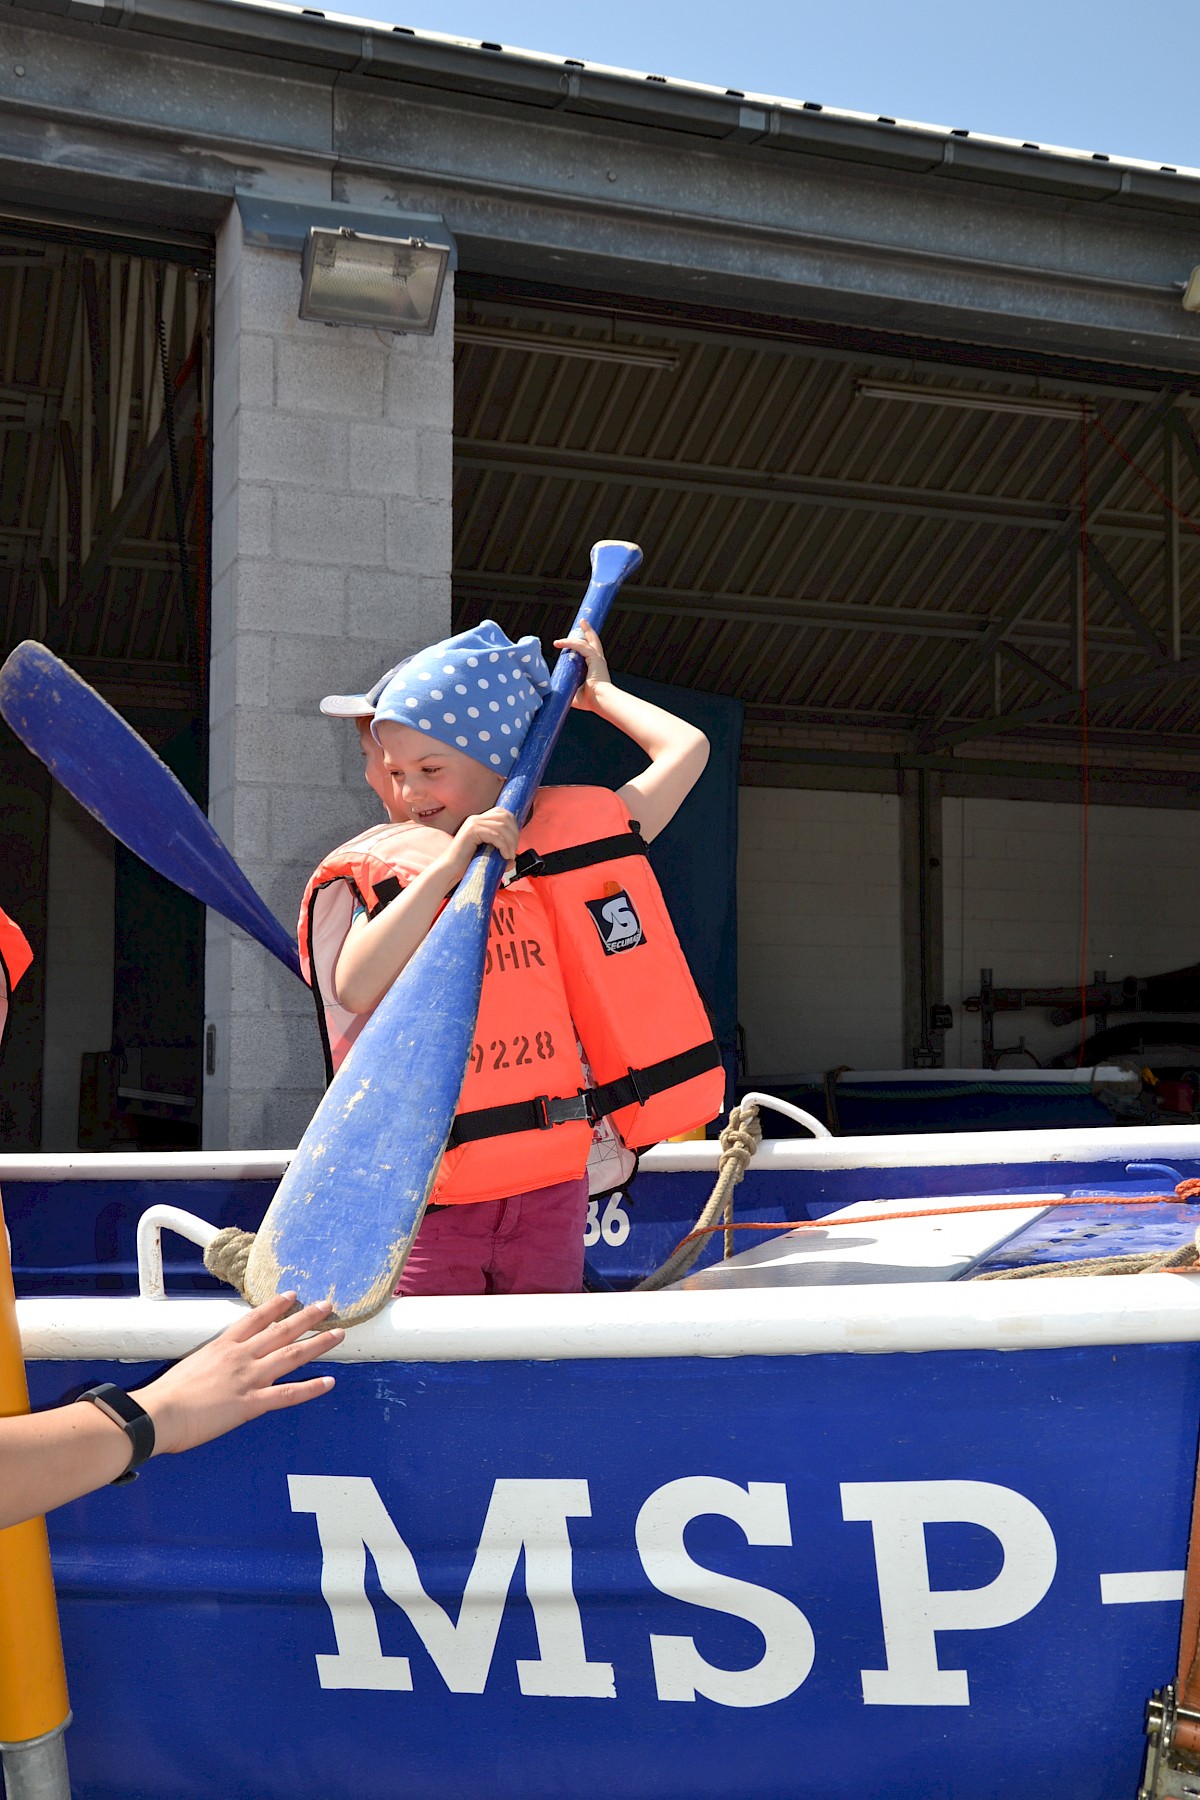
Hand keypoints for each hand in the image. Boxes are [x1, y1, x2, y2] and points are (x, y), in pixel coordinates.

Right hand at [131, 1293, 343, 1455]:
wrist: (160, 1413)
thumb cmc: (165, 1396)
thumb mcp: (188, 1367)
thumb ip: (208, 1365)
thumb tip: (213, 1371)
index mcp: (223, 1346)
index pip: (255, 1319)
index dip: (276, 1305)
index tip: (292, 1295)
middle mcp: (241, 1356)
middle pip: (281, 1330)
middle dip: (306, 1316)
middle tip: (326, 1305)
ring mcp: (249, 1378)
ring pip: (291, 1355)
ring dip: (318, 1343)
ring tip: (338, 1333)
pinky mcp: (252, 1403)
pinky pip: (288, 1394)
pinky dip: (311, 1389)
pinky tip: (329, 1383)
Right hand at [437, 807, 519, 885]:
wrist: (450, 871)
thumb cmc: (466, 865)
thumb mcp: (488, 857)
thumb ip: (501, 857)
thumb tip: (514, 861)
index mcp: (479, 820)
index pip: (503, 813)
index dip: (513, 826)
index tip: (514, 844)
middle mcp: (475, 818)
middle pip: (505, 817)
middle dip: (514, 834)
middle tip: (512, 851)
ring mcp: (473, 823)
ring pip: (502, 826)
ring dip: (510, 842)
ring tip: (509, 856)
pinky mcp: (471, 831)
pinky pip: (495, 835)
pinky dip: (503, 846)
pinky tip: (504, 856)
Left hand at [554, 621, 610, 711]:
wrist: (601, 701)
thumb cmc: (591, 701)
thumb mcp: (575, 695)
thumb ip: (567, 691)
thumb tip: (555, 694)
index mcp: (595, 669)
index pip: (590, 653)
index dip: (583, 645)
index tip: (576, 640)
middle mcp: (598, 661)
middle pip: (593, 641)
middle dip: (588, 631)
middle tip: (583, 623)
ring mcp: (597, 659)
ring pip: (587, 640)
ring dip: (581, 632)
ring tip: (576, 625)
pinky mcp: (594, 658)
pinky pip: (580, 646)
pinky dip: (570, 642)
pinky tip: (560, 642)